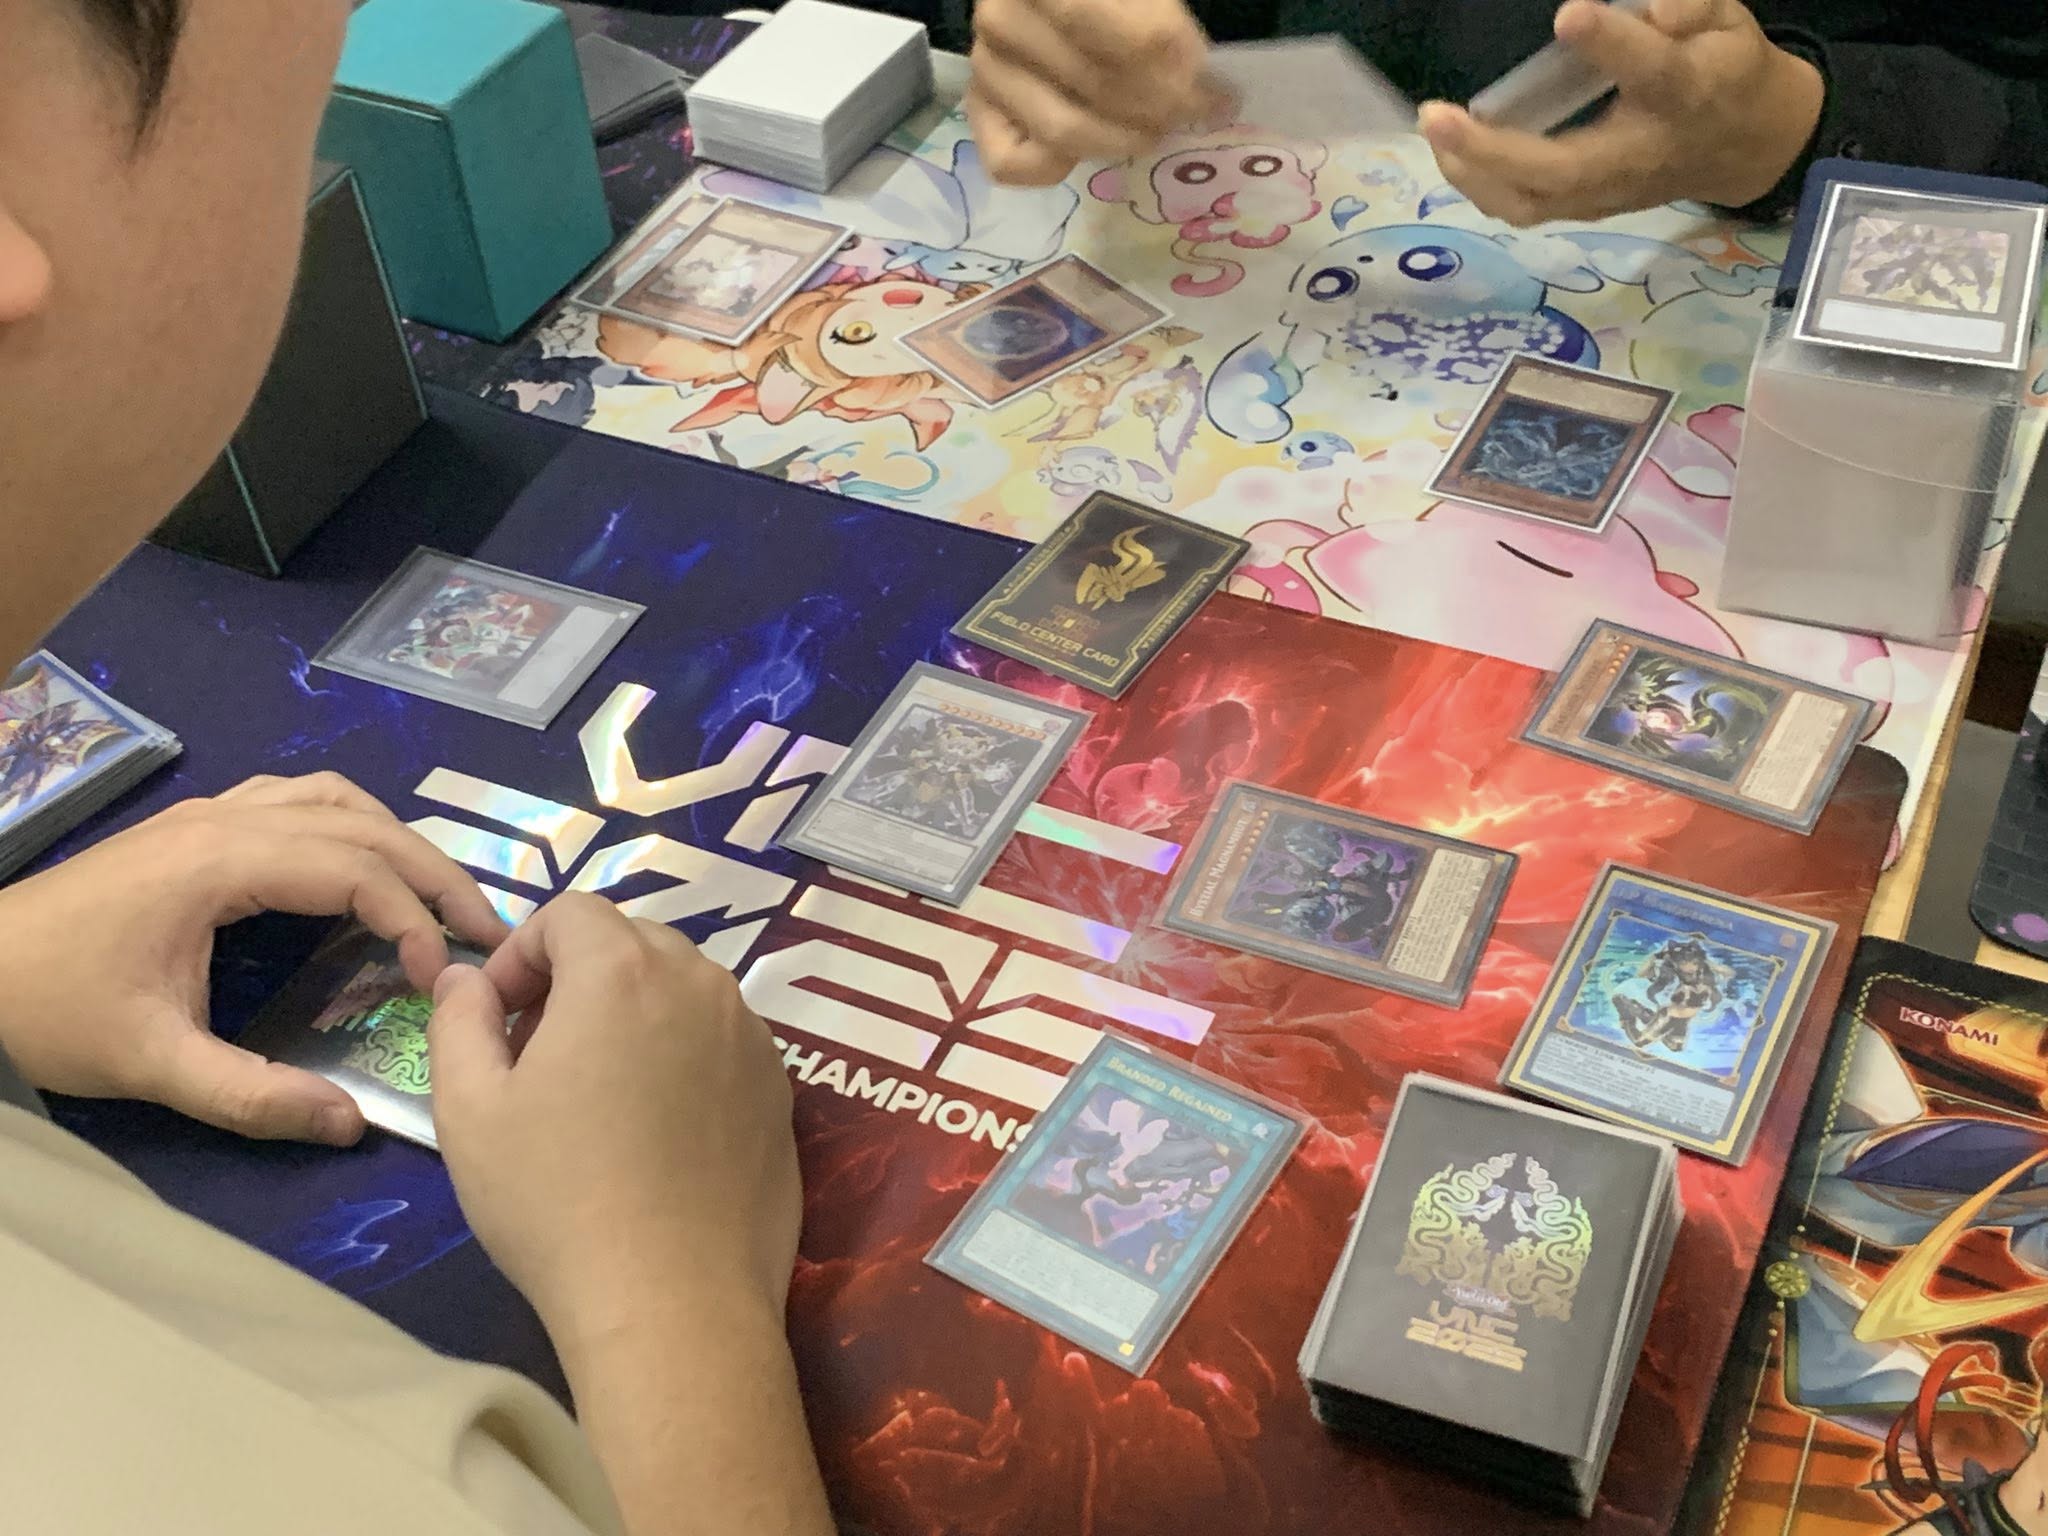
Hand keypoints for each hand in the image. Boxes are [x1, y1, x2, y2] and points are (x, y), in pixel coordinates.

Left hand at [0, 772, 507, 1142]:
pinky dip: (352, 828)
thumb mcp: (152, 1066)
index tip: (439, 976)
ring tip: (438, 898)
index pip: (352, 868)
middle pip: (361, 821)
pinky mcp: (196, 826)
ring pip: (334, 798)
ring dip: (397, 840)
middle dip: (434, 871)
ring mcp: (209, 814)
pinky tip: (363, 872)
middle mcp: (224, 820)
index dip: (412, 915)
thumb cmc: (53, 1009)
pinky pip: (300, 801)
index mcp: (219, 863)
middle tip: (489, 929)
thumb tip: (349, 1123)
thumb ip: (252, 1097)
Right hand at [428, 894, 799, 1342]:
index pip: (571, 911)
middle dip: (577, 977)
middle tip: (537, 1055)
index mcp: (624, 972)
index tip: (498, 1018)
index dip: (523, 952)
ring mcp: (752, 1037)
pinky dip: (682, 1055)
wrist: (673, 1301)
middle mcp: (701, 985)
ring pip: (682, 990)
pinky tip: (655, 1133)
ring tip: (595, 1095)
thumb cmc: (555, 1201)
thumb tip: (467, 980)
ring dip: (633, 1014)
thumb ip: (459, 1021)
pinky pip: (721, 1040)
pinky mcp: (780, 1091)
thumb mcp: (470, 1111)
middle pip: (632, 942)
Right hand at [966, 0, 1225, 185]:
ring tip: (1153, 127)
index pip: (1125, 36)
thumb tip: (1208, 86)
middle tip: (1194, 114)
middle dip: (1159, 111)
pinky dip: (1057, 167)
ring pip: (1062, 132)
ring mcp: (987, 64)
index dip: (1176, 72)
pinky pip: (1014, 164)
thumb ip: (1165, 23)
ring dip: (1121, 140)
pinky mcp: (979, 107)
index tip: (1217, 95)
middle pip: (1099, 86)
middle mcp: (1001, 15)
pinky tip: (1088, 140)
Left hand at [1420, 0, 1824, 225]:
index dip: (1612, 46)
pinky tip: (1451, 151)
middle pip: (1563, 169)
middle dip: (1494, 149)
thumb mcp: (1728, 21)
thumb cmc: (1725, 67)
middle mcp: (1640, 155)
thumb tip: (1656, 8)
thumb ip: (1695, 6)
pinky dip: (1481, 186)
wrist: (1743, 146)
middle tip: (1437, 114)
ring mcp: (1609, 193)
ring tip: (1434, 130)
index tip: (1569, 17)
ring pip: (1532, 202)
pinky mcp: (1586, 209)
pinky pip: (1525, 208)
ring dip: (1474, 174)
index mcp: (1686, 95)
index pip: (1652, 73)